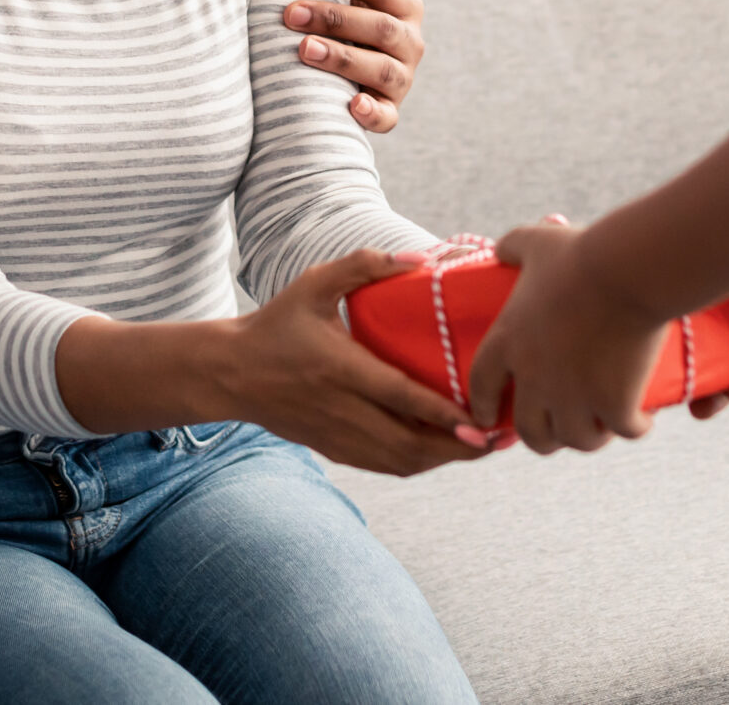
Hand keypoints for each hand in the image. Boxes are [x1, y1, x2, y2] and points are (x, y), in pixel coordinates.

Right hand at [221, 250, 490, 475]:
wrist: (230, 373)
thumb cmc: (275, 324)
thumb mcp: (313, 283)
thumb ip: (362, 265)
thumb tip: (416, 261)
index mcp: (339, 367)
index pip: (400, 397)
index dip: (443, 413)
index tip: (481, 420)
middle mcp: (341, 409)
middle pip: (410, 444)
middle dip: (459, 447)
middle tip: (498, 437)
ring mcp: (337, 435)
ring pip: (402, 462)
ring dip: (444, 459)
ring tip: (481, 446)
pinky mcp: (334, 449)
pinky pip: (386, 466)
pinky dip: (420, 463)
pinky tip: (443, 451)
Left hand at [283, 0, 425, 133]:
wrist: (338, 71)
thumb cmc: (341, 13)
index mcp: (404, 4)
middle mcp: (410, 42)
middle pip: (380, 27)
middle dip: (333, 18)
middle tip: (288, 14)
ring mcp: (401, 79)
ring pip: (383, 70)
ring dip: (343, 58)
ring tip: (303, 49)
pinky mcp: (388, 111)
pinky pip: (387, 117)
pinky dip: (372, 113)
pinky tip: (349, 104)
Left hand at [466, 222, 666, 454]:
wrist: (625, 270)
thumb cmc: (581, 254)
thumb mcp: (537, 242)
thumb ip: (513, 246)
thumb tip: (500, 249)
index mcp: (508, 342)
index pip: (481, 388)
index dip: (482, 408)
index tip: (486, 420)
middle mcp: (534, 377)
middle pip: (531, 432)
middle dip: (545, 437)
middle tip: (563, 429)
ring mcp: (574, 395)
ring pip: (577, 440)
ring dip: (591, 436)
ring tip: (604, 426)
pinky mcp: (614, 403)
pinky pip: (624, 431)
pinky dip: (636, 428)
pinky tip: (642, 421)